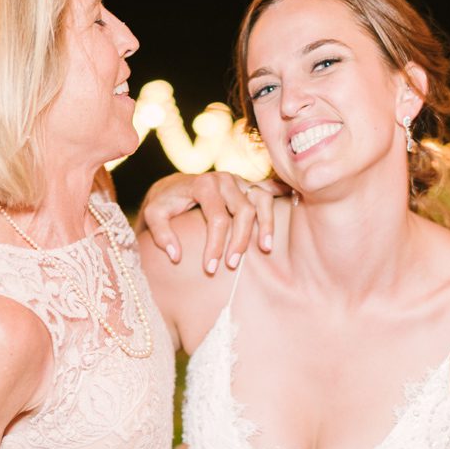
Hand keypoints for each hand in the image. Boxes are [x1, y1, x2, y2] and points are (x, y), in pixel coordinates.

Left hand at [139, 172, 285, 272]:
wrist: (174, 187)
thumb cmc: (165, 203)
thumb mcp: (154, 214)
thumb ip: (161, 234)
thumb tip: (176, 255)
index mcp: (204, 184)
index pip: (217, 219)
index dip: (215, 246)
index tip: (210, 269)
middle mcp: (225, 179)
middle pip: (243, 211)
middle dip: (240, 241)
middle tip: (233, 266)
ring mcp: (240, 181)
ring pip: (261, 201)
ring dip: (267, 224)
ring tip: (266, 249)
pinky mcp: (248, 185)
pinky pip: (269, 190)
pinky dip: (282, 194)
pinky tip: (294, 201)